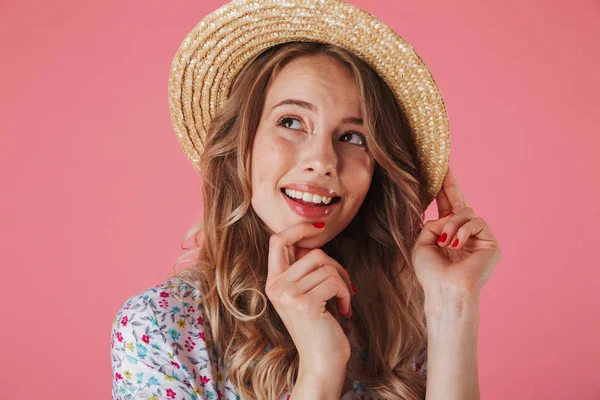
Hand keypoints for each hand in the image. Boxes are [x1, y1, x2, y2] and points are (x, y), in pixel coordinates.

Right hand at [265, 222, 355, 371]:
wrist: (321, 361)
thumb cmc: (320, 325)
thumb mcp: (306, 292)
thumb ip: (303, 267)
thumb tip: (313, 236)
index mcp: (273, 281)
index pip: (277, 240)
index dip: (298, 228)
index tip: (319, 227)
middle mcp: (276, 286)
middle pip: (313, 252)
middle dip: (336, 266)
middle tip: (343, 286)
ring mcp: (288, 294)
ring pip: (326, 266)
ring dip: (343, 283)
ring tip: (342, 300)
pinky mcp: (304, 303)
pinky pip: (334, 281)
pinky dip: (346, 294)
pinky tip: (344, 310)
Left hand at [412, 166, 501, 295]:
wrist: (445, 289)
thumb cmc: (431, 272)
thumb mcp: (423, 242)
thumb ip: (431, 223)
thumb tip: (446, 214)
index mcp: (447, 235)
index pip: (446, 208)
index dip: (442, 191)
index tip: (437, 173)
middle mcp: (464, 234)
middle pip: (460, 202)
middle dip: (449, 186)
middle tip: (443, 168)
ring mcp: (478, 238)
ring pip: (466, 212)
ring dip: (451, 224)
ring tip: (445, 242)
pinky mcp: (490, 242)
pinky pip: (476, 221)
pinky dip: (463, 231)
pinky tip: (456, 245)